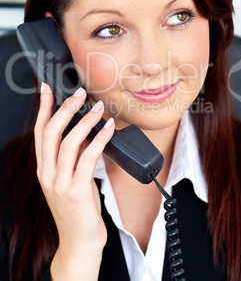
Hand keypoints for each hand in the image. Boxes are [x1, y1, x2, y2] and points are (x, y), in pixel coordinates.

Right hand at [34, 83, 114, 279]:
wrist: (79, 243)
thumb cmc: (77, 210)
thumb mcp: (70, 179)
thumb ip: (74, 157)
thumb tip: (85, 132)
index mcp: (44, 169)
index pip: (40, 132)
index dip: (42, 109)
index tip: (47, 89)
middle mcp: (48, 174)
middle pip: (50, 133)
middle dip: (64, 109)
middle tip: (78, 93)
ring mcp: (60, 183)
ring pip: (68, 143)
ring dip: (84, 121)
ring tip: (98, 108)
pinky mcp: (76, 191)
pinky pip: (88, 158)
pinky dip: (99, 139)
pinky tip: (108, 129)